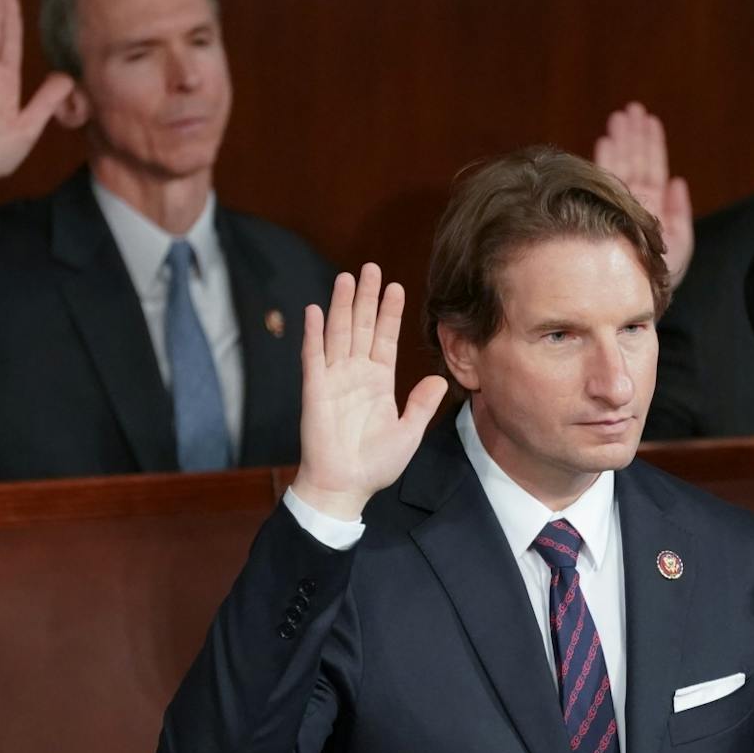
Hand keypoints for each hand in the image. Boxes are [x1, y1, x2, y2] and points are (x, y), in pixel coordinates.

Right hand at [291, 266, 447, 520]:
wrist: (345, 485)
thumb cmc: (375, 463)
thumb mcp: (408, 432)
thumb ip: (422, 404)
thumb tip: (440, 380)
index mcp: (379, 381)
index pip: (385, 338)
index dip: (390, 312)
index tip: (396, 287)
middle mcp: (356, 373)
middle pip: (362, 326)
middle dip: (367, 297)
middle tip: (371, 267)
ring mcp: (334, 379)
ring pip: (339, 333)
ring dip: (342, 306)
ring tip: (347, 277)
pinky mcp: (315, 390)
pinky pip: (313, 357)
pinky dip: (313, 334)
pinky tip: (315, 310)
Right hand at [594, 103, 693, 288]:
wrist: (633, 299)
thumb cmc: (657, 280)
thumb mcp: (680, 246)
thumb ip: (680, 213)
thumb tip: (678, 181)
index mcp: (651, 207)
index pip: (651, 168)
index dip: (650, 143)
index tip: (648, 119)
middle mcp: (632, 203)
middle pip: (633, 161)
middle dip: (633, 135)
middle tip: (631, 109)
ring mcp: (616, 206)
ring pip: (618, 167)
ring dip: (620, 141)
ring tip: (619, 117)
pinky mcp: (603, 212)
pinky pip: (603, 182)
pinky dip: (605, 161)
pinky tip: (605, 142)